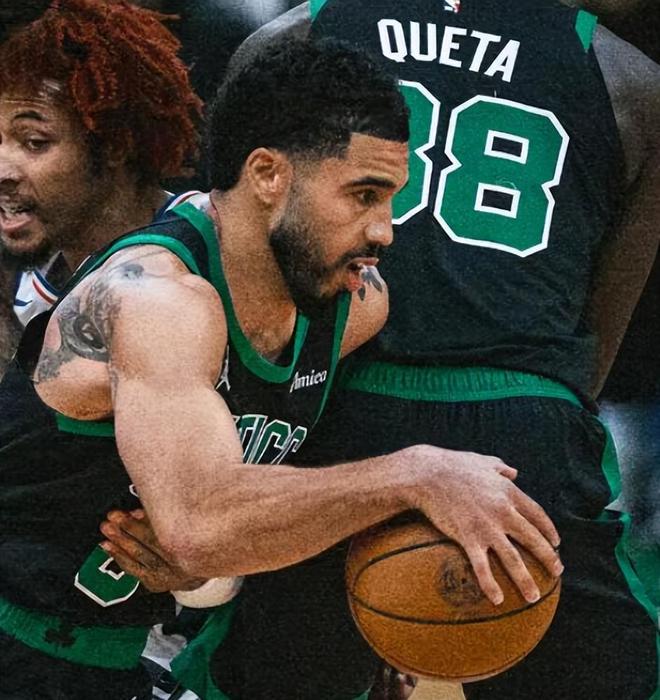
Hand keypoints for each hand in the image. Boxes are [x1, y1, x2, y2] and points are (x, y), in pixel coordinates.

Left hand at [99, 510, 204, 592]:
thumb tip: (142, 511)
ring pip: (141, 557)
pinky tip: (108, 546)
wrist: (201, 569)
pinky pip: (134, 569)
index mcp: (195, 546)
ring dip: (121, 542)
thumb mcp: (190, 526)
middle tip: (112, 518)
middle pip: (152, 544)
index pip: (167, 534)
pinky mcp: (155, 583)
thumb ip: (168, 517)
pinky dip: (120, 556)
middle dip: (130, 529)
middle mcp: (183, 564)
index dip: (147, 522)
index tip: (131, 511)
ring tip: (107, 529)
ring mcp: (168, 576)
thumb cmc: (193, 539)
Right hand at [403, 445, 563, 604]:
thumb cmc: (453, 464)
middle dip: (548, 558)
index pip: (537, 514)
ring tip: (534, 597)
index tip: (556, 542)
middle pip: (533, 539)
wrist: (427, 473)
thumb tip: (513, 472)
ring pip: (513, 558)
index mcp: (508, 491)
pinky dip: (490, 584)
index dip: (549, 530)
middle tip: (557, 572)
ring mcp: (486, 526)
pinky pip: (482, 566)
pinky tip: (497, 600)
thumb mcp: (482, 461)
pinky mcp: (467, 537)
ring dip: (525, 580)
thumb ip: (500, 467)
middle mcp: (502, 510)